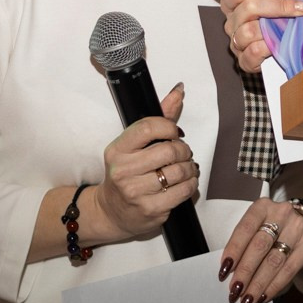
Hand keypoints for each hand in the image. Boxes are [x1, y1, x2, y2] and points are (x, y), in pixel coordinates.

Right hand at [94, 85, 198, 241]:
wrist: (112, 211)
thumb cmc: (127, 173)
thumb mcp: (135, 146)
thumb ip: (159, 119)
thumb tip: (178, 91)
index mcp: (117, 150)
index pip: (148, 127)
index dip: (168, 127)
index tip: (173, 133)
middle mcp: (123, 171)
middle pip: (169, 151)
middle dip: (184, 150)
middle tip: (182, 153)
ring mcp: (135, 192)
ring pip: (180, 171)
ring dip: (190, 168)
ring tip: (185, 168)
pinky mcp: (150, 210)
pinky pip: (184, 191)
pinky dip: (191, 184)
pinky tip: (185, 182)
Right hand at [207, 0, 302, 73]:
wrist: (280, 44)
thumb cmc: (270, 14)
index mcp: (232, 3)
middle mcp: (232, 22)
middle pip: (249, 7)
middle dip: (278, 6)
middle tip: (300, 6)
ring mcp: (237, 42)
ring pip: (249, 31)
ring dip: (274, 28)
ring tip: (290, 26)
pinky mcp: (245, 61)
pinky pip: (252, 54)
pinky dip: (266, 48)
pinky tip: (277, 44)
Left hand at [218, 198, 302, 302]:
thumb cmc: (273, 228)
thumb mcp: (257, 226)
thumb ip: (244, 244)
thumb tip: (230, 273)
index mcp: (263, 207)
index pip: (245, 228)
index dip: (233, 251)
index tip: (223, 272)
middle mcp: (282, 214)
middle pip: (260, 246)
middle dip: (245, 272)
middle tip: (234, 292)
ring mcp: (298, 229)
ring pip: (274, 261)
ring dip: (258, 284)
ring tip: (246, 300)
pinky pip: (289, 270)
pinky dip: (274, 286)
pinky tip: (263, 296)